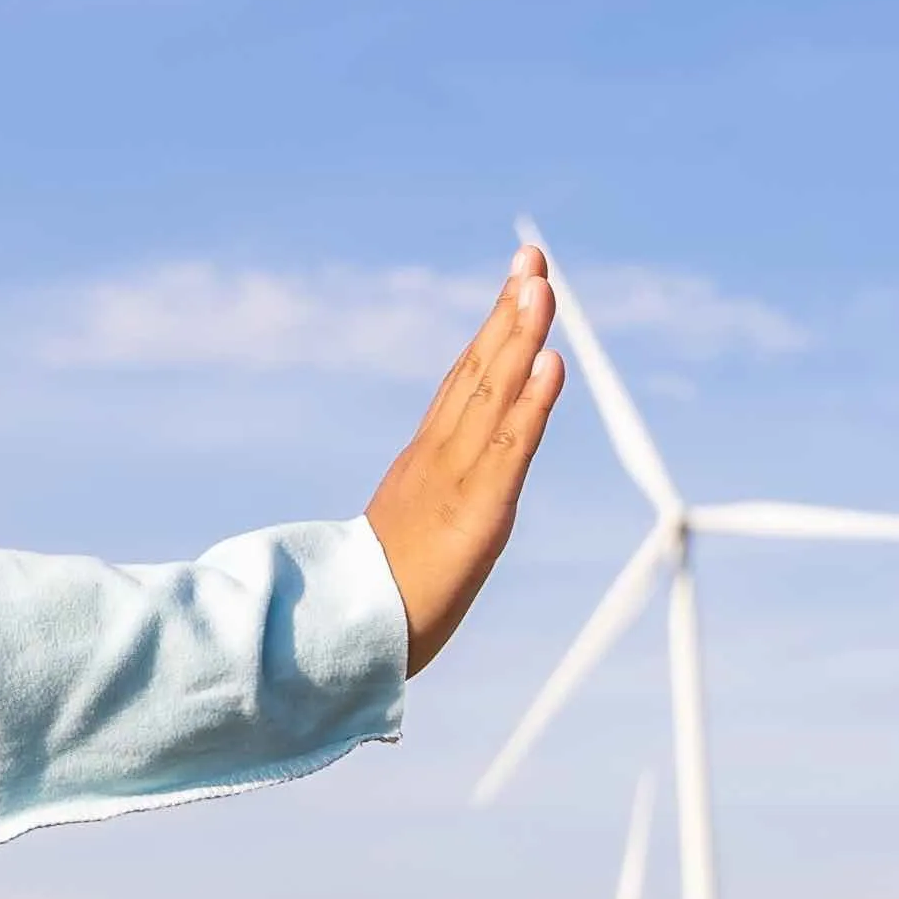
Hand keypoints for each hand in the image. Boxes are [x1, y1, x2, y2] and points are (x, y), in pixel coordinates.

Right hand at [363, 243, 567, 673]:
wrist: (347, 639)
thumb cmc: (374, 598)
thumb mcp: (404, 536)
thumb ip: (418, 511)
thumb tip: (421, 509)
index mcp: (426, 459)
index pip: (464, 381)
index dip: (493, 331)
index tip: (517, 282)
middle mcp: (440, 455)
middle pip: (480, 370)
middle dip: (509, 312)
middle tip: (534, 259)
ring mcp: (456, 477)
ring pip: (493, 394)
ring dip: (520, 336)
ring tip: (542, 286)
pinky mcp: (478, 510)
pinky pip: (509, 447)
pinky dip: (532, 401)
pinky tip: (550, 363)